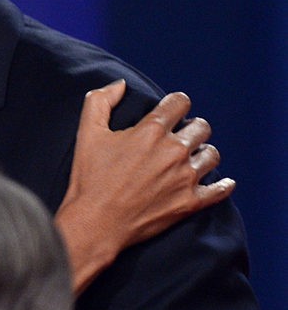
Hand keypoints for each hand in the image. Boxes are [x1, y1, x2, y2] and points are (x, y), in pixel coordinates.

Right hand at [54, 80, 234, 292]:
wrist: (94, 224)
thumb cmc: (89, 179)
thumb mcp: (87, 134)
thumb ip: (101, 101)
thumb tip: (120, 85)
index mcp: (151, 131)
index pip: (180, 103)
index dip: (176, 104)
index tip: (172, 112)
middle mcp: (173, 151)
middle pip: (201, 127)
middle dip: (192, 129)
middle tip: (181, 137)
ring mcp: (184, 178)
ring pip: (212, 155)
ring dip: (203, 153)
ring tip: (192, 159)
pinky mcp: (189, 203)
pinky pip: (219, 191)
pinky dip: (223, 186)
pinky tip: (223, 183)